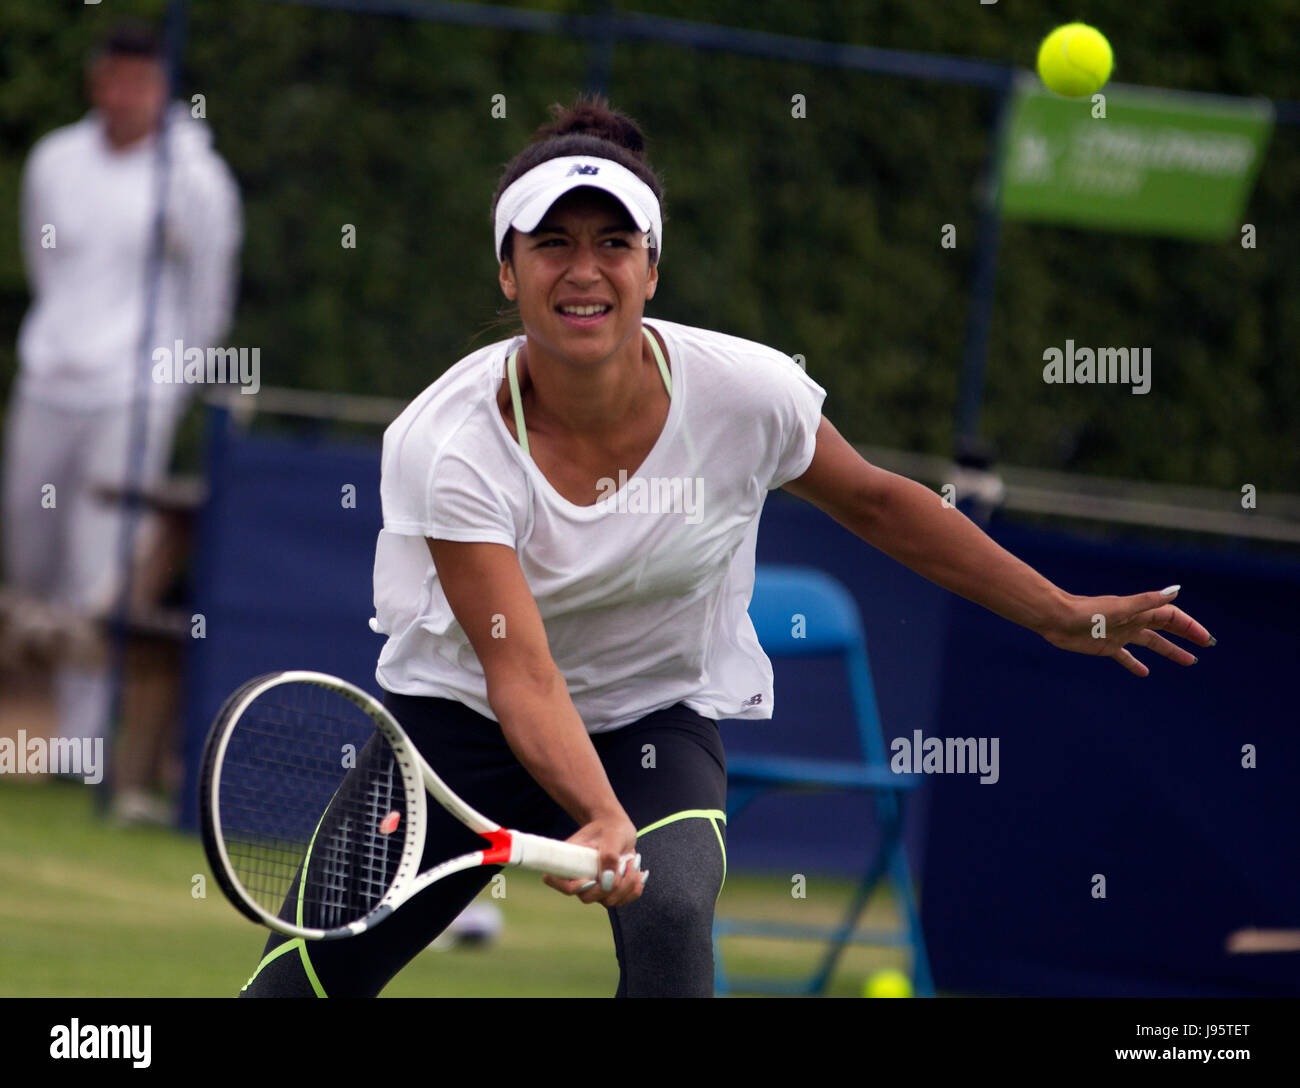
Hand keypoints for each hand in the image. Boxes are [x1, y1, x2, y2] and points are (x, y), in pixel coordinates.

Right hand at [542, 810, 645, 906]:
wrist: (619, 828)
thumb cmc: (611, 827)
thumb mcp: (612, 835)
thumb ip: (609, 855)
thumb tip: (607, 880)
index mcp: (570, 861)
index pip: (558, 882)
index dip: (572, 887)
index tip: (592, 878)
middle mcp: (579, 877)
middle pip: (588, 897)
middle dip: (611, 884)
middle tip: (625, 863)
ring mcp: (595, 886)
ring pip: (609, 900)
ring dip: (627, 884)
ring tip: (634, 861)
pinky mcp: (610, 890)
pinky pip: (622, 899)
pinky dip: (634, 888)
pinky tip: (640, 874)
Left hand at [1040, 585, 1213, 676]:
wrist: (1056, 619)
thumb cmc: (1086, 611)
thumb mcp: (1121, 607)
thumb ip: (1148, 601)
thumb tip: (1176, 590)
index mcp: (1138, 611)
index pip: (1171, 617)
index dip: (1189, 626)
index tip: (1205, 639)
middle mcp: (1132, 622)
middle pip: (1165, 628)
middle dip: (1185, 636)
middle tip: (1205, 646)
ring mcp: (1120, 634)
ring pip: (1150, 643)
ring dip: (1169, 650)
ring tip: (1188, 661)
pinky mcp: (1105, 647)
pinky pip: (1125, 656)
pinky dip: (1135, 664)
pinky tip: (1144, 673)